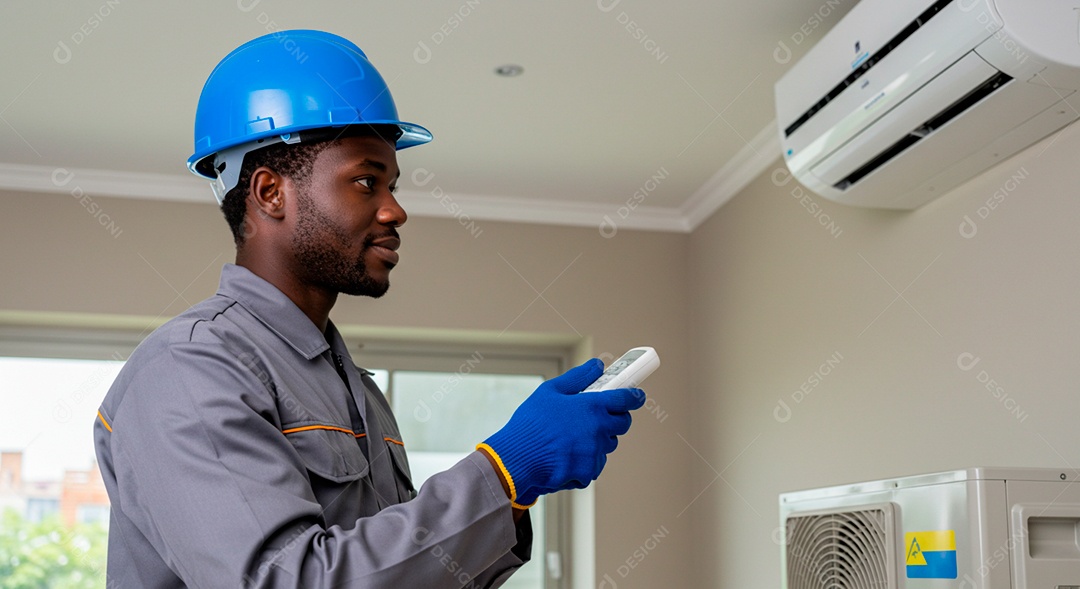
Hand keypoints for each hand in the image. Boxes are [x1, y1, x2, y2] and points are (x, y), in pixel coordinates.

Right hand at [478, 359, 645, 507]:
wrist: (516, 459)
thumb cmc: (530, 424)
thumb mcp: (550, 391)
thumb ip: (578, 377)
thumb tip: (596, 366)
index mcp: (592, 407)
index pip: (626, 399)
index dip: (634, 396)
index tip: (636, 396)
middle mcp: (598, 430)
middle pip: (622, 424)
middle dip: (615, 419)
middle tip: (597, 417)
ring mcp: (594, 453)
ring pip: (607, 445)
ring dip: (597, 441)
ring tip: (572, 438)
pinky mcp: (587, 472)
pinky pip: (594, 464)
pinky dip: (584, 460)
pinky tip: (565, 454)